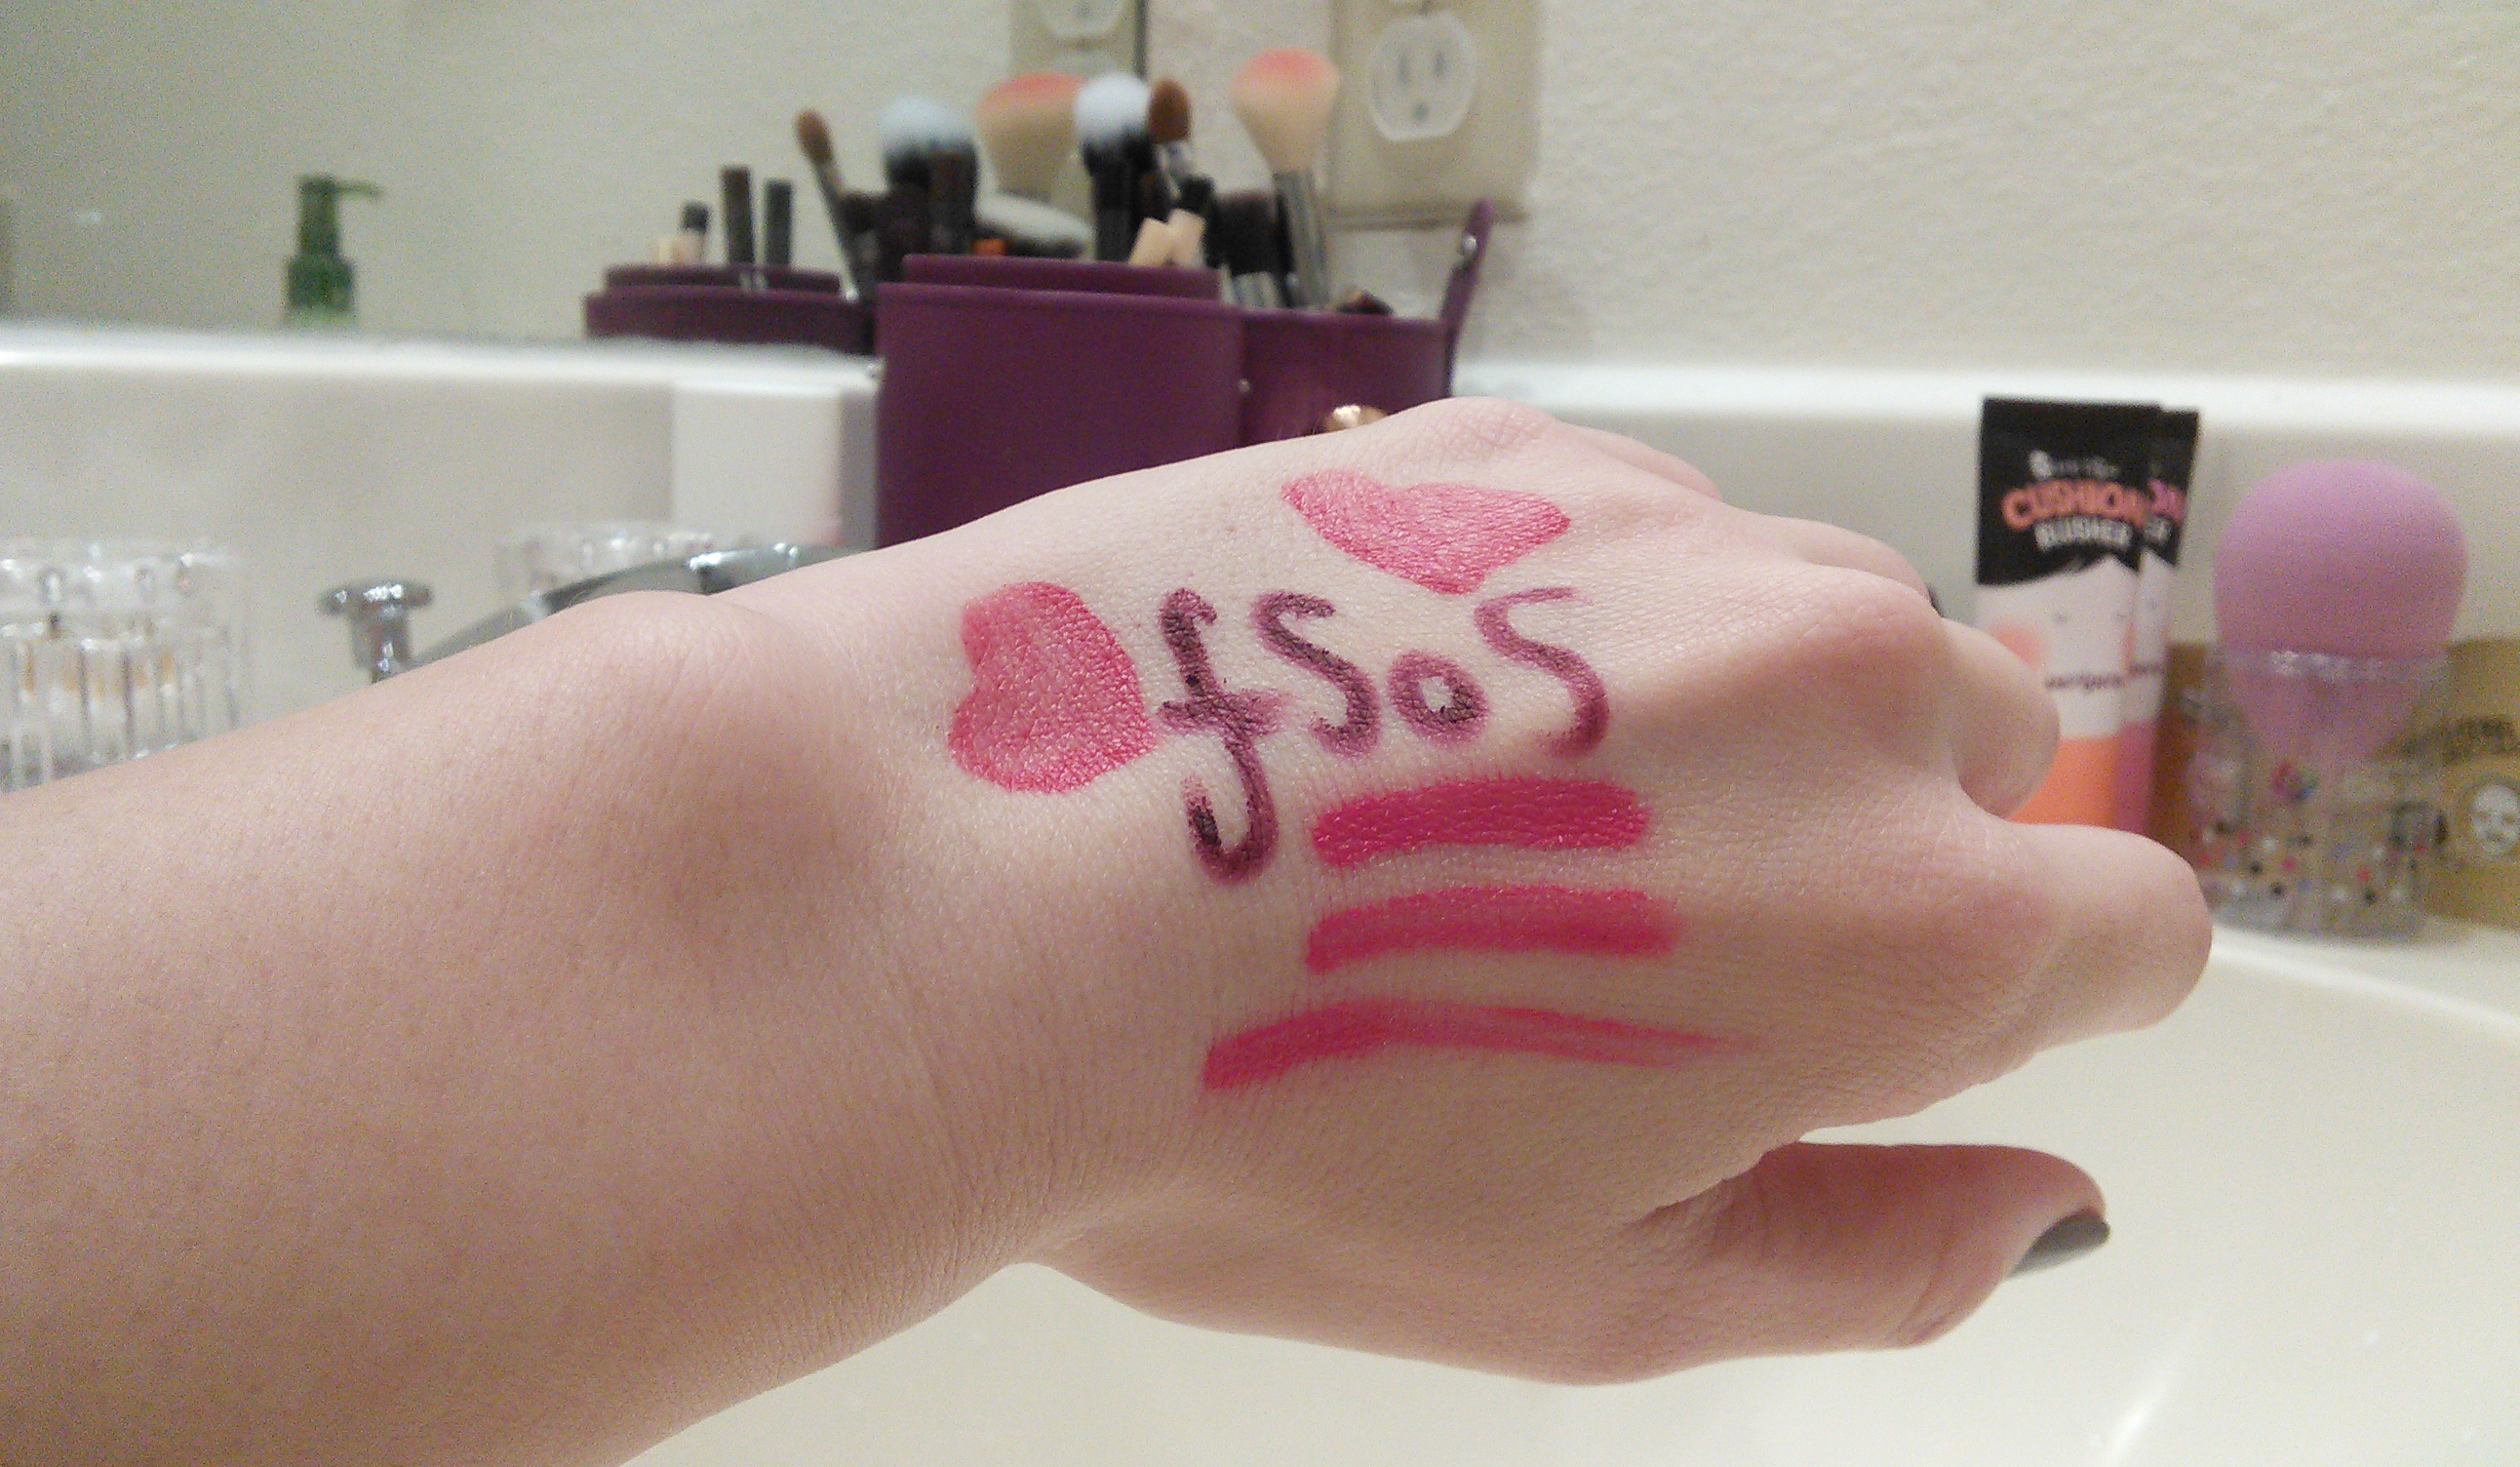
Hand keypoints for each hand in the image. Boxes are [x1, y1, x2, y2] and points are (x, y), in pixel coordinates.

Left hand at [733, 398, 2208, 1381]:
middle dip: (1884, 841)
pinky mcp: (1522, 448)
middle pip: (1987, 747)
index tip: (1896, 1014)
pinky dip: (1593, 618)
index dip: (2030, 987)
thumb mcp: (1595, 1291)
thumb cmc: (1268, 1128)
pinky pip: (1650, 534)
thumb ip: (1877, 1254)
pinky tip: (1415, 710)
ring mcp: (1678, 540)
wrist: (977, 884)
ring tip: (1507, 820)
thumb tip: (2051, 1210)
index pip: (2132, 927)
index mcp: (1907, 924)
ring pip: (1820, 622)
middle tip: (1652, 940)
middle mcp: (1839, 690)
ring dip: (1736, 714)